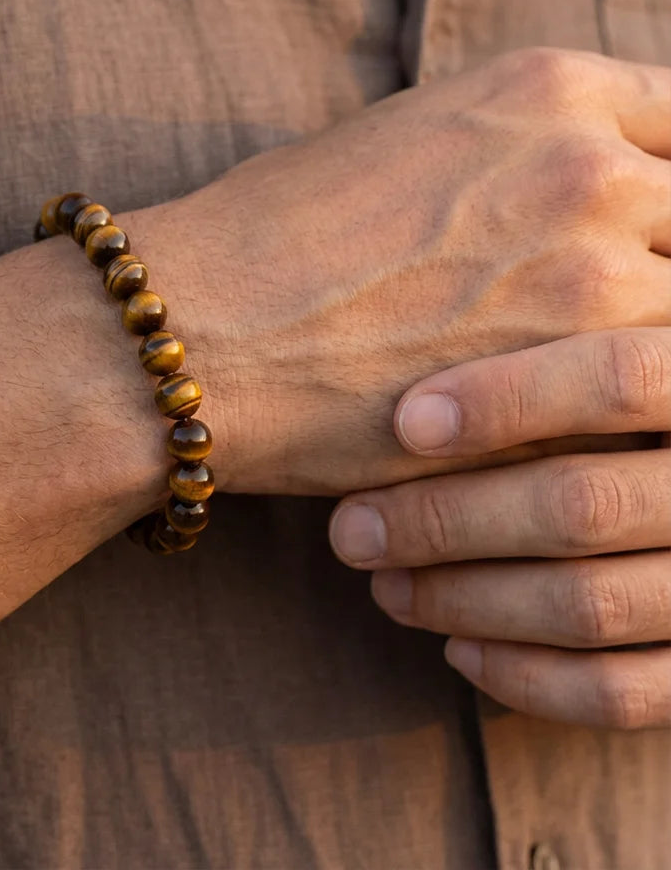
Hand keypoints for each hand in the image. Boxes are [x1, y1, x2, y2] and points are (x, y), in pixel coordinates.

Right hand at [127, 47, 670, 495]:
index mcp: (546, 90)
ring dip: (642, 354)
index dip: (666, 185)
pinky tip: (565, 427)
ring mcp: (592, 280)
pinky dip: (620, 418)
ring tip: (579, 387)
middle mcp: (589, 170)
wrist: (198, 331)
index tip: (640, 232)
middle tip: (591, 318)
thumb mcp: (397, 145)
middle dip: (656, 270)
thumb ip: (507, 158)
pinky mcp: (564, 391)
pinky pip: (646, 403)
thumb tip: (558, 200)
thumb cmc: (268, 239)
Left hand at [329, 327, 670, 727]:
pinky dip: (530, 677)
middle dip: (446, 522)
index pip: (619, 376)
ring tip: (382, 581)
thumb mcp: (615, 323)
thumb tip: (400, 285)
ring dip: (464, 598)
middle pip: (583, 502)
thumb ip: (548, 307)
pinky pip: (629, 693)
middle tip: (349, 529)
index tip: (404, 422)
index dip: (506, 400)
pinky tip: (458, 648)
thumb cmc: (626, 392)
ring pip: (592, 602)